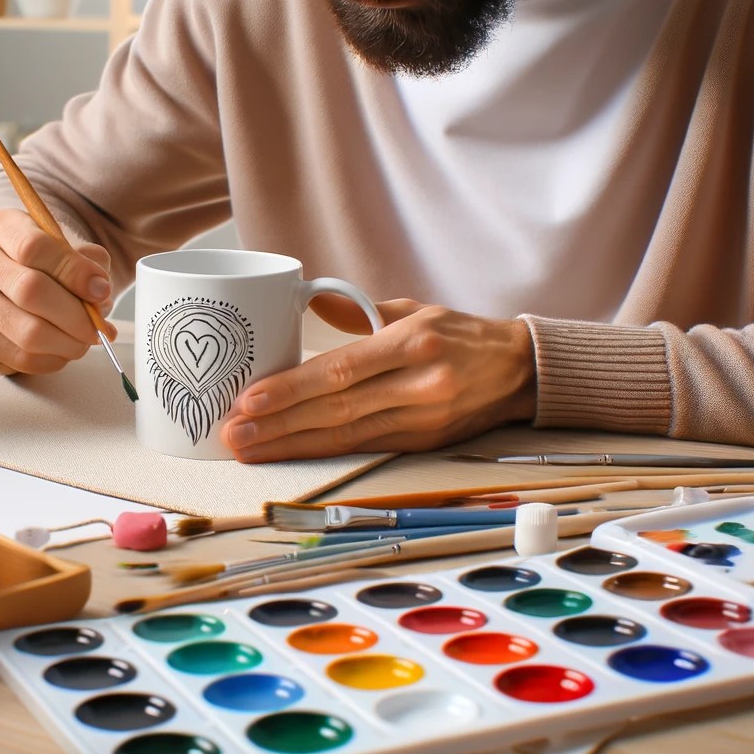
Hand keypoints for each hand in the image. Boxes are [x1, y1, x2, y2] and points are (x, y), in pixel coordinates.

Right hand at [0, 209, 115, 374]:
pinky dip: (53, 359)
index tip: (101, 290)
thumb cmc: (45, 258)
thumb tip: (98, 293)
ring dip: (67, 342)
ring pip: (26, 332)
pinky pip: (21, 357)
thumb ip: (88, 263)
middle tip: (98, 327)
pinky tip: (64, 348)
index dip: (73, 272)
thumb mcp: (69, 246)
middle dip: (74, 315)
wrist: (14, 272)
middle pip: (28, 291)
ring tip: (85, 339)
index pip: (33, 247)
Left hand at [218, 298, 536, 462]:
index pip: (341, 370)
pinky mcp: (425, 444)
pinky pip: (365, 449)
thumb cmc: (461, 334)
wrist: (521, 371)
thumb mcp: (414, 308)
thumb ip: (358, 309)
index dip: (291, 390)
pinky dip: (323, 453)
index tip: (249, 399)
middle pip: (336, 410)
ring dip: (292, 445)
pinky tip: (290, 454)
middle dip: (278, 425)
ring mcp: (424, 419)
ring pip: (346, 437)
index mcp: (414, 342)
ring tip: (248, 450)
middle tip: (232, 433)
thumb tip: (307, 299)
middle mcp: (421, 384)